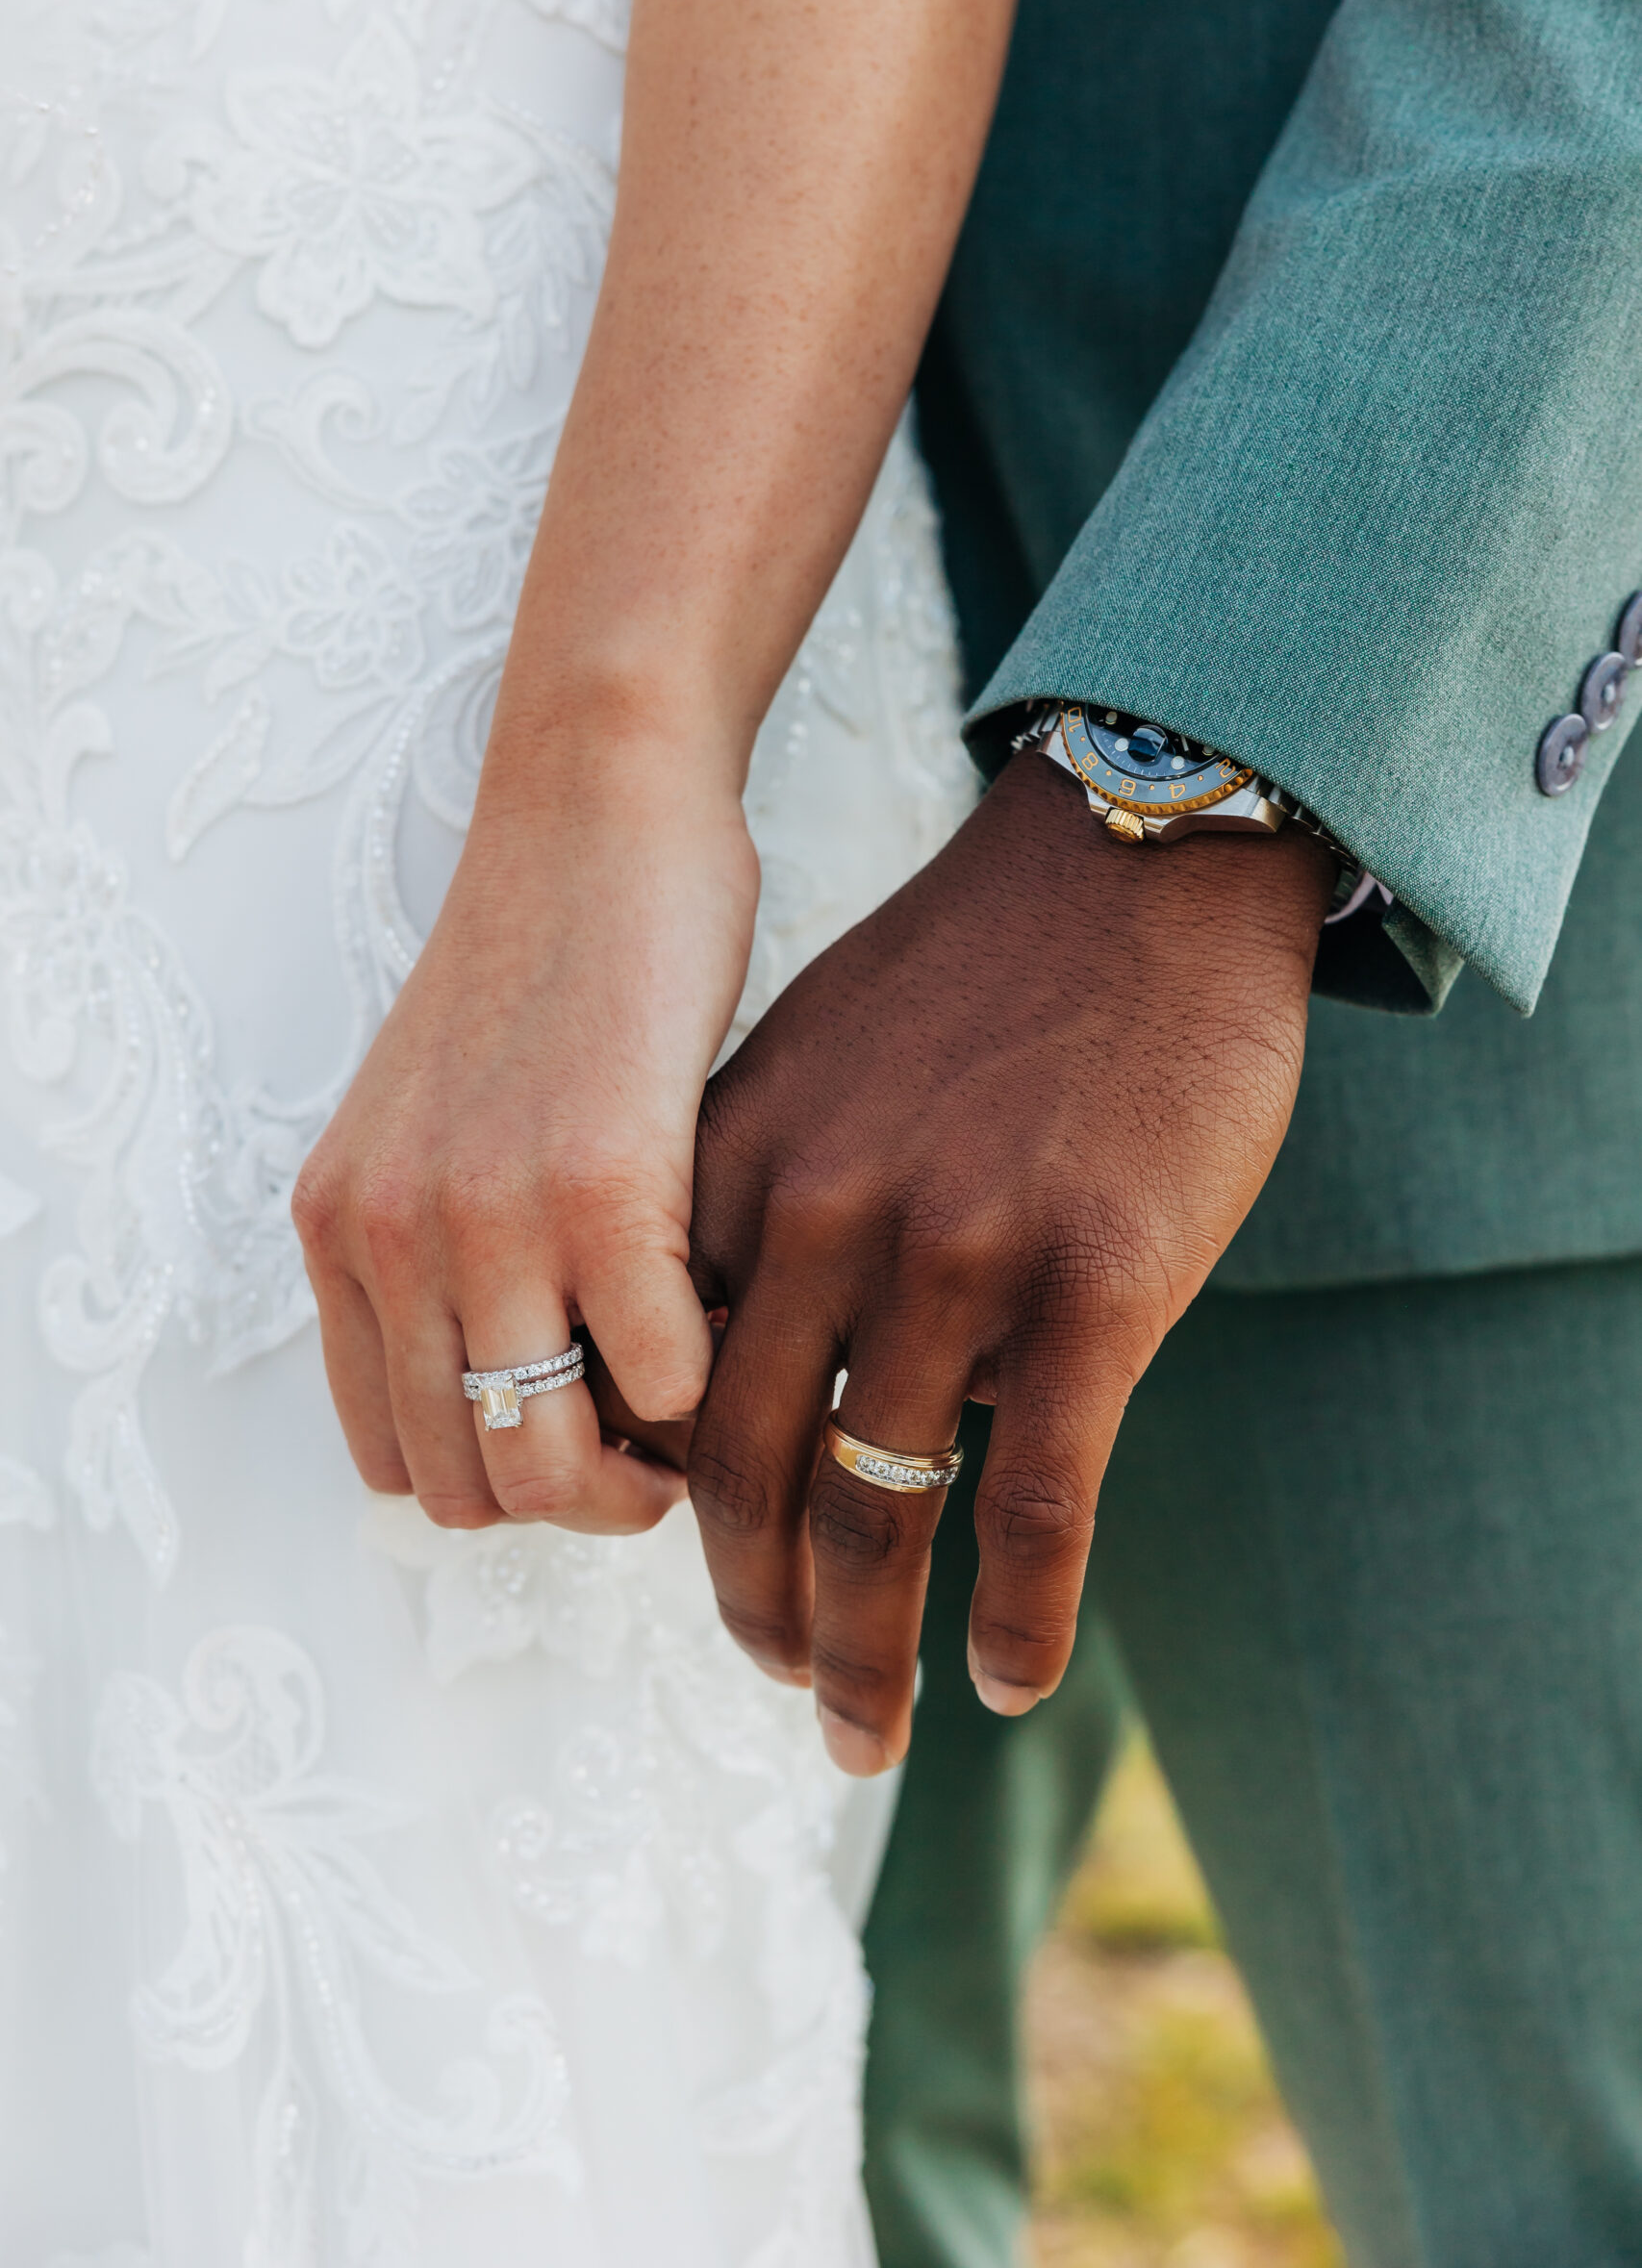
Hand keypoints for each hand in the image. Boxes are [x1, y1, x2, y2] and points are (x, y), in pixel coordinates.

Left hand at [292, 731, 755, 1531]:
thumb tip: (545, 1392)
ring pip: (553, 1467)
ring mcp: (487, 1218)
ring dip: (647, 1472)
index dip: (507, 1475)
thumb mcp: (442, 1123)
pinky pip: (666, 1379)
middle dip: (582, 1498)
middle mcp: (388, 1238)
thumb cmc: (549, 957)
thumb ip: (454, 1251)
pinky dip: (714, 1380)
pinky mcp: (603, 1184)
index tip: (590, 1432)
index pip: (395, 1460)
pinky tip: (736, 1308)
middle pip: (471, 1488)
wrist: (594, 808)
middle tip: (663, 1442)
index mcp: (339, 1230)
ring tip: (701, 1400)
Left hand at [686, 751, 1334, 1766]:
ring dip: (863, 1656)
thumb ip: (755, 1204)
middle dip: (751, 1613)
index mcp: (734, 1170)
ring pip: (876, 1518)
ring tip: (864, 1734)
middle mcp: (823, 1221)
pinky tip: (1010, 1681)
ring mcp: (959, 1257)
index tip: (706, 1563)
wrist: (1132, 863)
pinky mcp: (1096, 1287)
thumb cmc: (971, 972)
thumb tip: (757, 1363)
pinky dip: (1017, 1617)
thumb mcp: (808, 1060)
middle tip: (780, 1682)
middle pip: (748, 1482)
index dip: (670, 1506)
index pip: (662, 1389)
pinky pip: (1036, 1503)